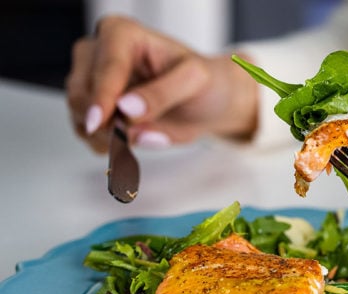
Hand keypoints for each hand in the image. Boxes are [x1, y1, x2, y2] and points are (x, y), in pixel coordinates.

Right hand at [66, 15, 258, 152]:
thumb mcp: (196, 82)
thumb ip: (163, 93)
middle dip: (108, 123)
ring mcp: (89, 80)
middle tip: (139, 135)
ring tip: (146, 134)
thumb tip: (126, 108)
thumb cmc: (203, 84)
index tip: (99, 123)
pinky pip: (85, 133)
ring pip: (79, 116)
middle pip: (82, 93)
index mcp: (122, 34)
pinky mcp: (91, 107)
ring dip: (109, 137)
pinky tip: (133, 138)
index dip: (102, 98)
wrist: (206, 103)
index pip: (107, 68)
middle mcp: (98, 52)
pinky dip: (108, 145)